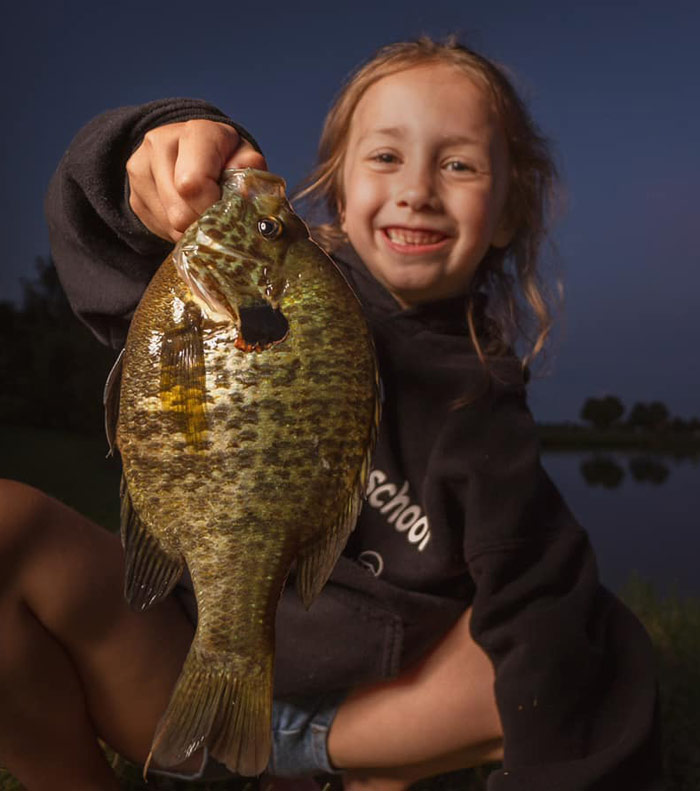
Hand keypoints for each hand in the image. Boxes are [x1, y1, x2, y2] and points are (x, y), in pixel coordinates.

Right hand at [126, 119, 266, 241]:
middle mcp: (160, 143)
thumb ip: (248, 169)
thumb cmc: (224, 157)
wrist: (188, 150)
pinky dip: (178, 231)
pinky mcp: (134, 194)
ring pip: (169, 223)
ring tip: (203, 215)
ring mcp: (141, 168)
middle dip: (203, 223)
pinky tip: (188, 215)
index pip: (193, 183)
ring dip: (191, 229)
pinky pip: (159, 228)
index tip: (223, 211)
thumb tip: (244, 191)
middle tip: (217, 219)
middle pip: (180, 210)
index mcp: (195, 132)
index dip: (211, 207)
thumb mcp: (243, 156)